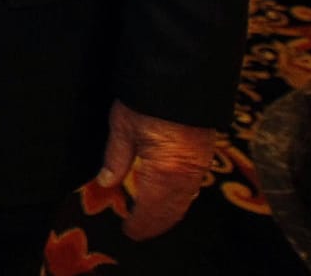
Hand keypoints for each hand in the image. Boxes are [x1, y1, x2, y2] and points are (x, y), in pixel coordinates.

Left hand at [96, 99, 218, 239]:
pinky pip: (191, 189)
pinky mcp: (204, 157)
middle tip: (137, 231)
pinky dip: (178, 200)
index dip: (139, 225)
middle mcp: (185, 177)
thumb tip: (106, 183)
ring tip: (149, 220)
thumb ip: (115, 158)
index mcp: (164, 173)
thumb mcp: (123, 126)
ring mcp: (198, 168)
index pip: (150, 211)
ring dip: (167, 215)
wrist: (182, 77)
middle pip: (170, 212)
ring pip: (183, 203)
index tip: (128, 232)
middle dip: (154, 225)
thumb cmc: (148, 99)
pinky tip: (166, 198)